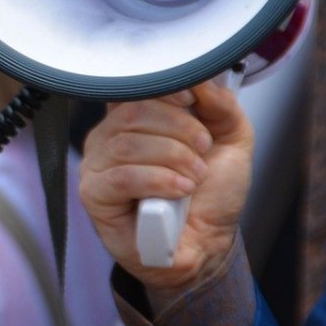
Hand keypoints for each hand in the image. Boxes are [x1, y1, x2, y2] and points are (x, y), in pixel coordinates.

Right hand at [78, 81, 252, 307]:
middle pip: (133, 112)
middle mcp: (109, 137)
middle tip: (202, 151)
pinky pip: (121, 177)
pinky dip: (158, 181)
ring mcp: (97, 165)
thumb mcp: (231, 141)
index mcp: (134, 118)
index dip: (163, 89)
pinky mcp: (94, 195)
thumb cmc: (209, 195)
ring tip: (194, 178)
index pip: (135, 87)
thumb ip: (221, 106)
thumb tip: (201, 80)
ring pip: (127, 144)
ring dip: (173, 158)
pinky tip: (179, 191)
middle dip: (179, 130)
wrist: (207, 244)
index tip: (191, 101)